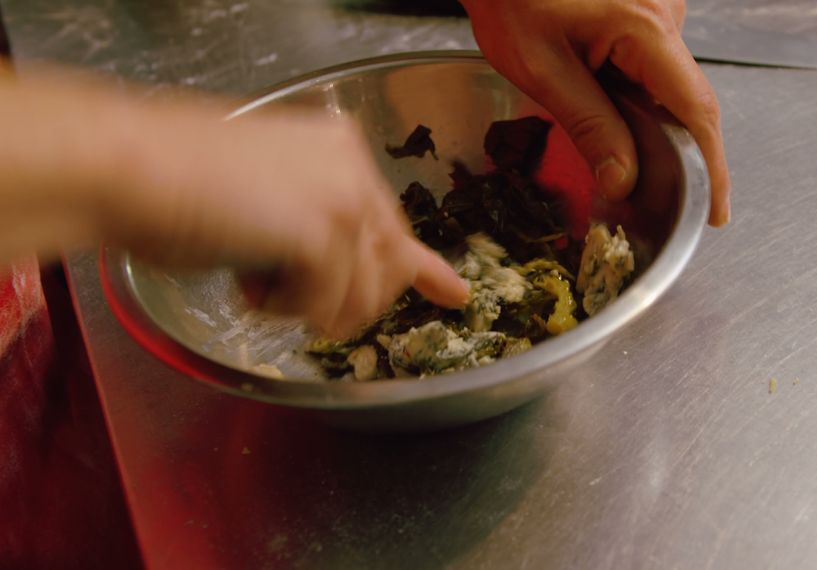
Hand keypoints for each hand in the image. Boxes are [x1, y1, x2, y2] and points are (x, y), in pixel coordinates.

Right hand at [105, 101, 469, 336]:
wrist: (127, 168)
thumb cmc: (171, 183)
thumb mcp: (266, 197)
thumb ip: (316, 224)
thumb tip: (346, 277)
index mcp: (339, 149)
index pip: (393, 222)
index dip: (425, 270)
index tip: (455, 295)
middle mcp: (353, 168)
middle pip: (388, 267)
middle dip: (349, 300)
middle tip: (289, 293)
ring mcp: (345, 199)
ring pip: (362, 298)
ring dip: (305, 307)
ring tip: (253, 275)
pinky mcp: (326, 234)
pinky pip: (326, 307)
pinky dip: (283, 310)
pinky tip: (247, 278)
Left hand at [460, 0, 731, 225]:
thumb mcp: (542, 68)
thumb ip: (589, 126)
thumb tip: (623, 179)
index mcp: (647, 27)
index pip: (696, 110)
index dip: (710, 167)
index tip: (714, 210)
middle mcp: (666, 14)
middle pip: (685, 102)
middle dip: (670, 151)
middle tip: (649, 194)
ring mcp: (659, 10)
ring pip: (666, 87)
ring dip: (645, 122)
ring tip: (606, 137)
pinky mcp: (645, 12)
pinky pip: (651, 67)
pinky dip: (634, 98)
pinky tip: (601, 104)